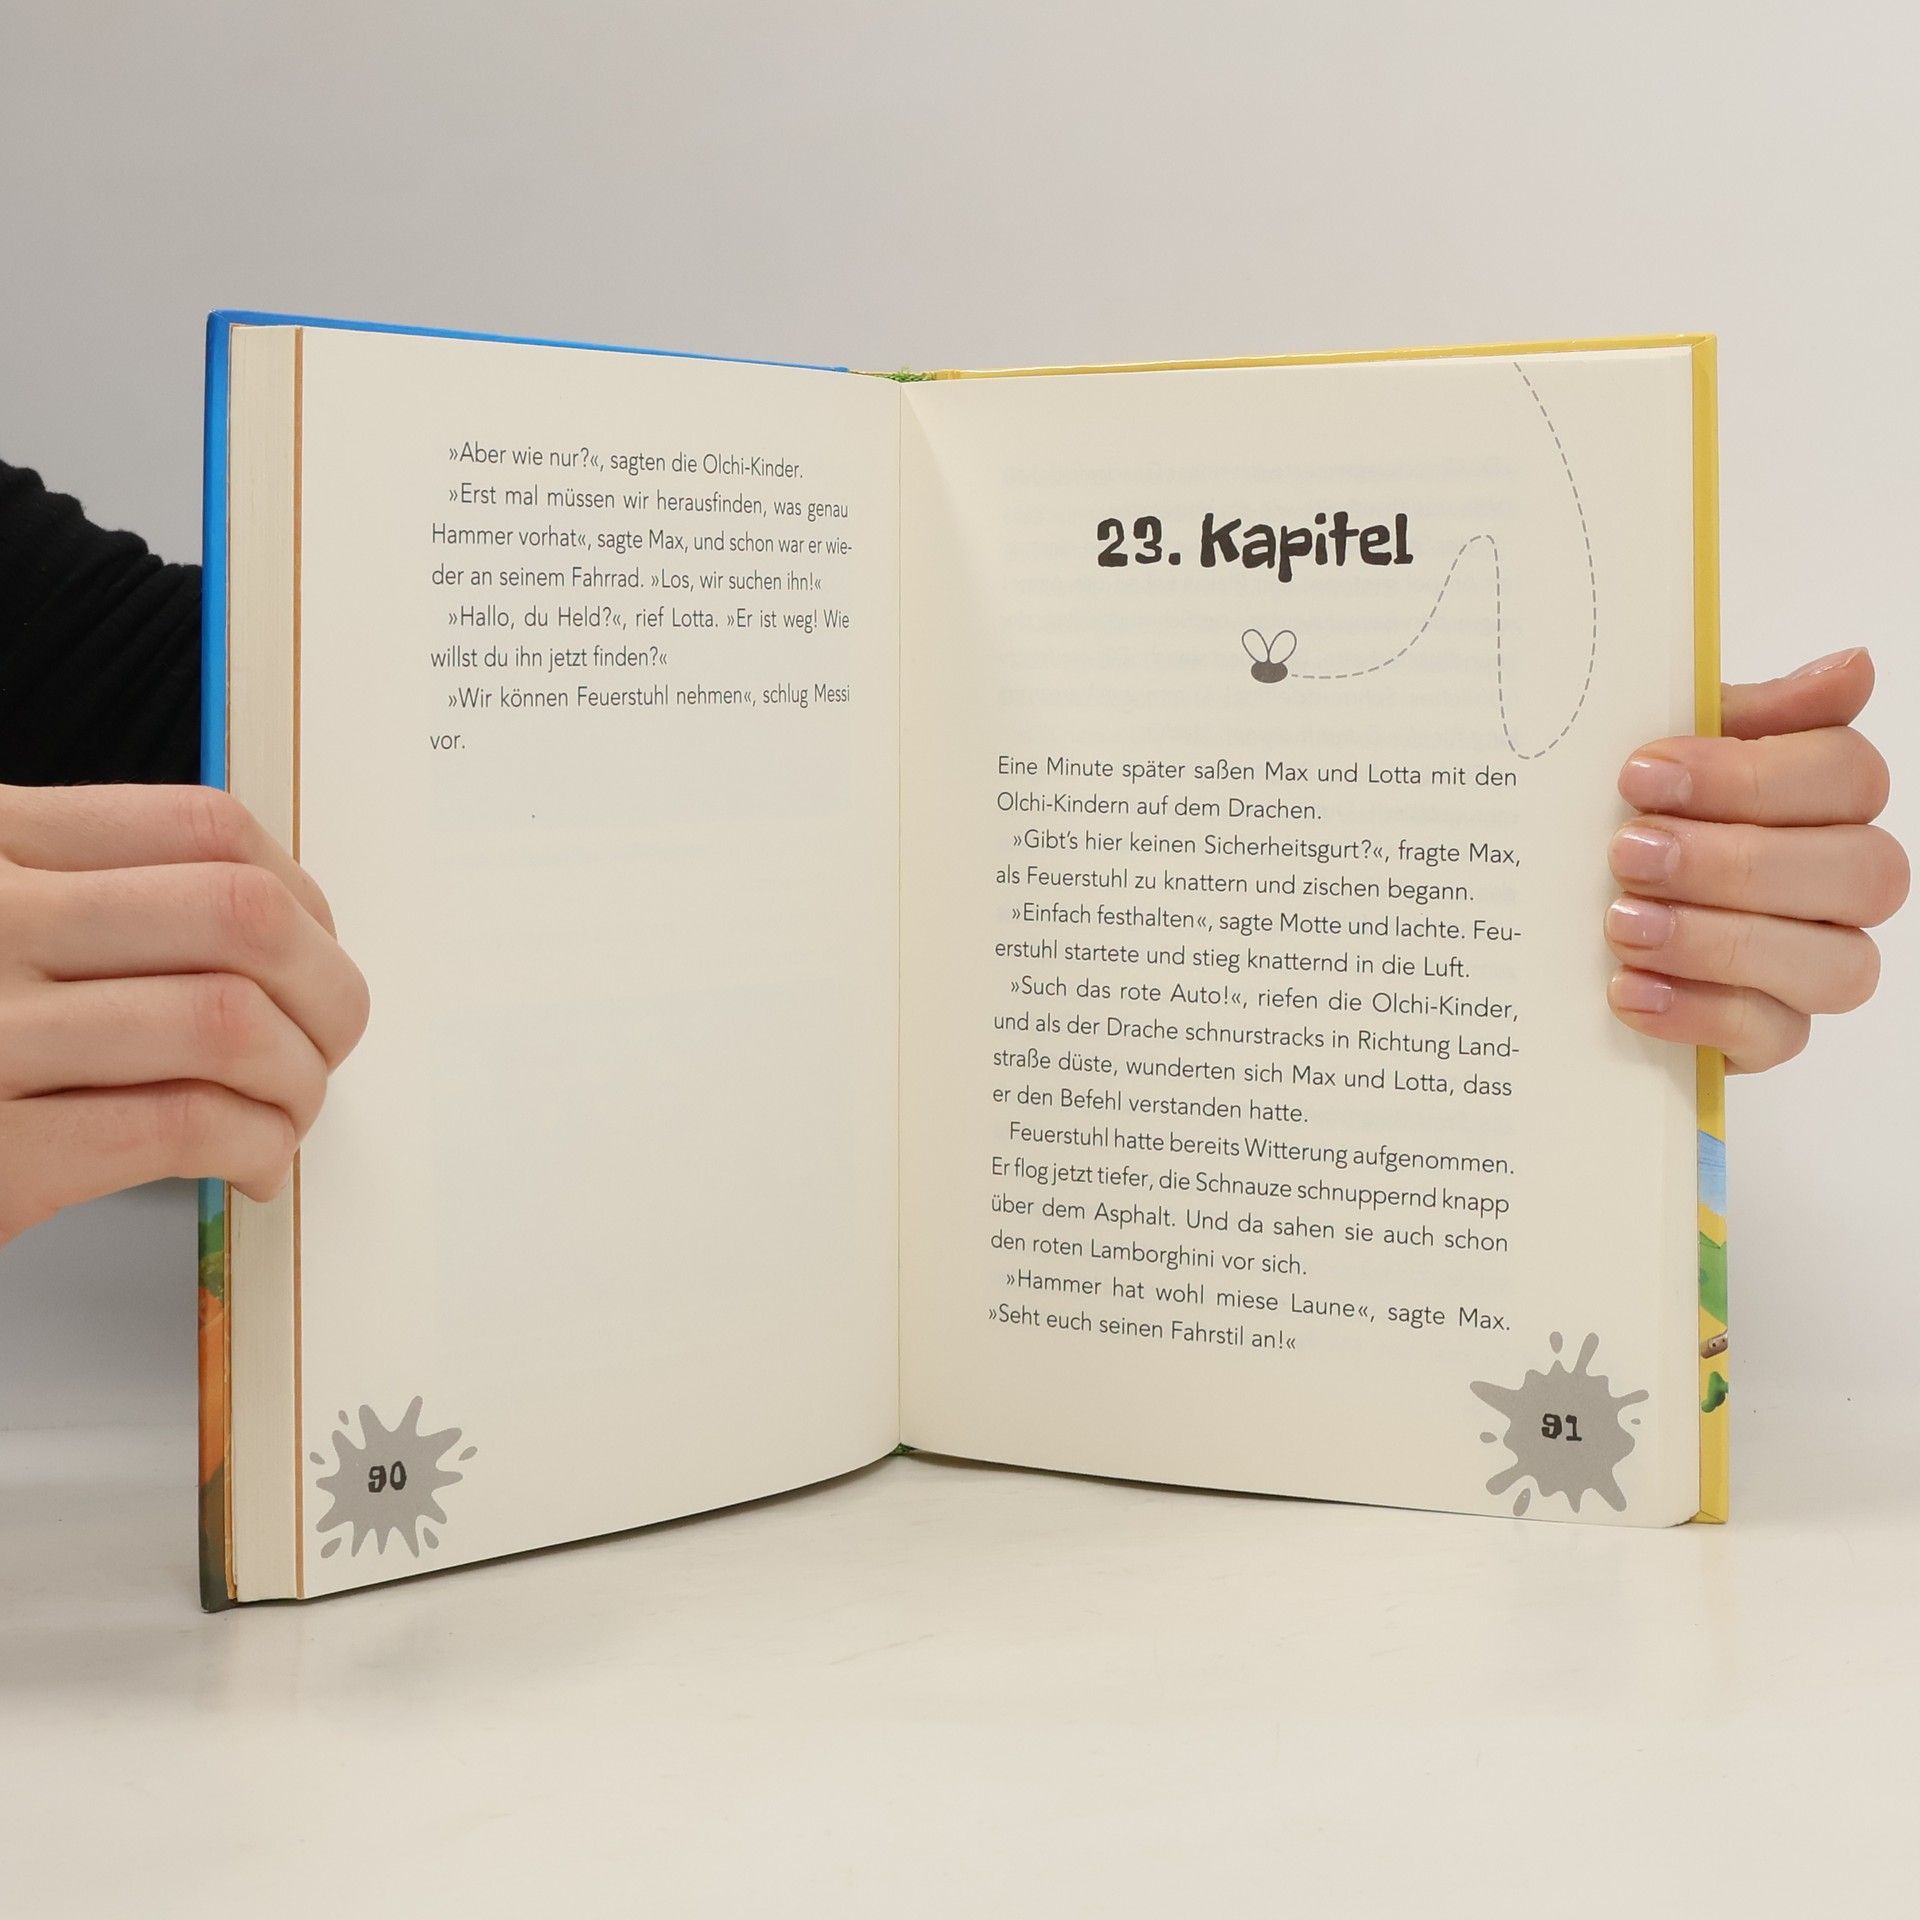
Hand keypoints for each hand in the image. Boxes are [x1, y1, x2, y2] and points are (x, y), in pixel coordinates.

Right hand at [0, 784, 368, 1241]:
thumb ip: (93, 895)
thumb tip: (285, 929)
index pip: (205, 828)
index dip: (301, 898)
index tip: (315, 953)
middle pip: (241, 917)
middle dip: (327, 990)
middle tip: (328, 1043)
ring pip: (228, 1023)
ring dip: (298, 1081)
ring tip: (287, 1113)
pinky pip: (183, 1124)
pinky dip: (254, 1146)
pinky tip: (249, 1164)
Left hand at [1605, 648, 1907, 1071]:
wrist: (1564, 922)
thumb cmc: (1628, 817)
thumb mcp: (1659, 754)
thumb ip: (1736, 713)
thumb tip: (1852, 668)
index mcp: (1824, 796)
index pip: (1847, 774)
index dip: (1749, 774)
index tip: (1639, 773)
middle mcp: (1844, 880)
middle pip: (1862, 872)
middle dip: (1735, 861)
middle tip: (1627, 851)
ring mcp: (1818, 963)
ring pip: (1838, 963)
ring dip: (1721, 941)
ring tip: (1622, 923)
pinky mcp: (1774, 1034)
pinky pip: (1774, 1035)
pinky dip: (1697, 1011)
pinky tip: (1627, 988)